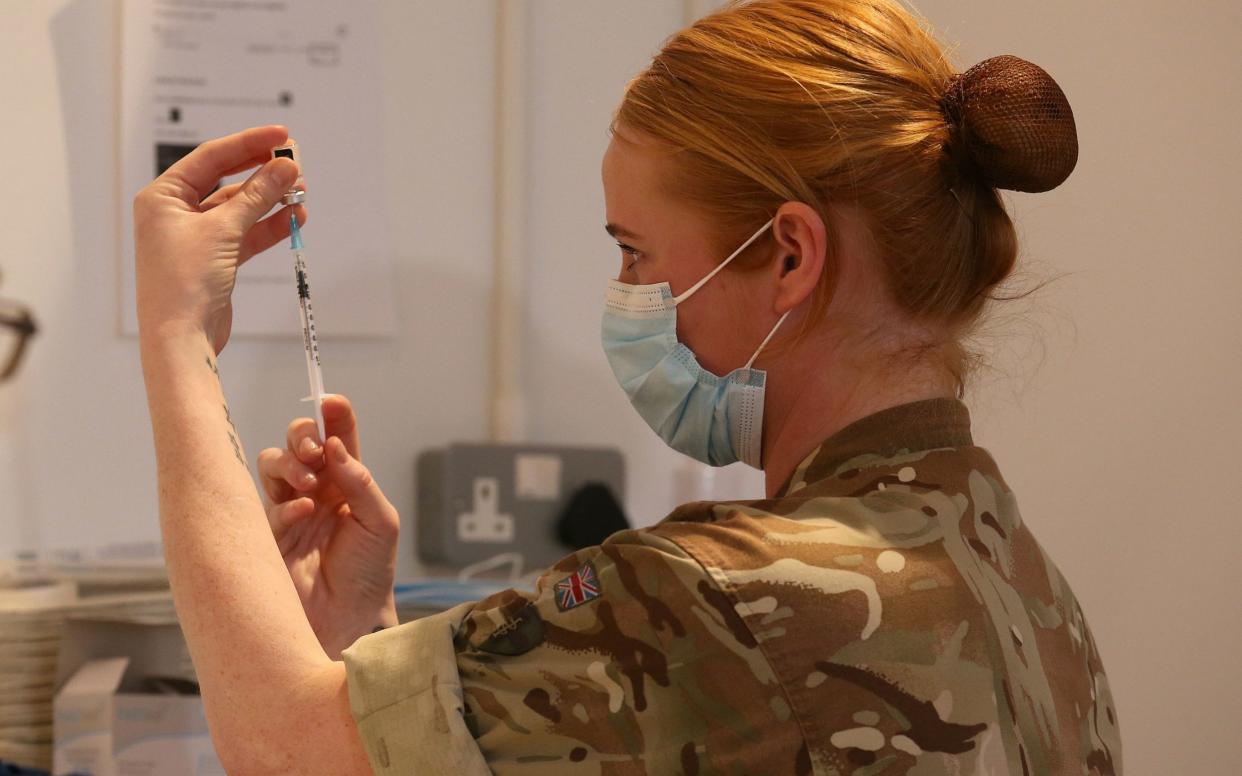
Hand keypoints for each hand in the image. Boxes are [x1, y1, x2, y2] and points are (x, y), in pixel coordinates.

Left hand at [133, 125, 307, 352]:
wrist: (181, 338)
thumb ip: (257, 196)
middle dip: (262, 173)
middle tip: (294, 163)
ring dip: (270, 201)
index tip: (280, 136)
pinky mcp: (215, 259)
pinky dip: (269, 226)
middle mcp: (176, 213)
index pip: (211, 158)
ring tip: (300, 192)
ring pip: (240, 209)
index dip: (248, 144)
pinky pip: (246, 233)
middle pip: (227, 181)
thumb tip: (284, 168)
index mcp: (163, 197)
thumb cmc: (183, 285)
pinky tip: (293, 217)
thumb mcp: (224, 231)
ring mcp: (197, 237)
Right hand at [258, 394, 399, 658]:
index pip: (337, 437)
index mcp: (348, 482)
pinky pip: (267, 504)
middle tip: (315, 449)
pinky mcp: (267, 535)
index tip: (332, 403)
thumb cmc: (370, 573)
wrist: (349, 623)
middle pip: (297, 441)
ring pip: (273, 464)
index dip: (333, 415)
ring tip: (310, 483)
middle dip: (302, 434)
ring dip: (289, 463)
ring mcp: (290, 509)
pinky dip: (286, 502)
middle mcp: (317, 489)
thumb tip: (336, 447)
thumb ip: (361, 483)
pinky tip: (305, 511)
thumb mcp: (381, 523)